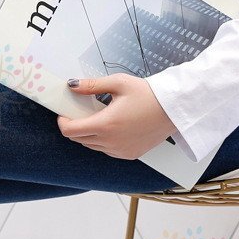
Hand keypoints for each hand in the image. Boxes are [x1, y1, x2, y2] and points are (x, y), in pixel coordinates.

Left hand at [57, 74, 176, 159]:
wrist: (175, 108)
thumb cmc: (150, 94)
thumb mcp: (119, 83)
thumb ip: (92, 85)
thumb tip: (72, 85)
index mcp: (105, 125)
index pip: (70, 131)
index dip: (63, 122)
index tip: (64, 114)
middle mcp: (110, 142)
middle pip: (79, 139)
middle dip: (75, 126)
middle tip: (82, 113)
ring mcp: (119, 151)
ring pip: (92, 146)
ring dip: (89, 134)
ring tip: (100, 118)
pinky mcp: (128, 155)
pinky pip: (106, 150)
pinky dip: (103, 141)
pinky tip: (113, 128)